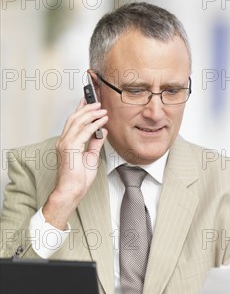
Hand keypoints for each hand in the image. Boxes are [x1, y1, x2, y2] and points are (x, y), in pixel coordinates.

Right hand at [43, 99, 107, 228]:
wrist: (71, 191)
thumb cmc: (78, 179)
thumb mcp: (91, 158)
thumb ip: (95, 144)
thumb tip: (102, 132)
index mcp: (66, 143)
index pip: (73, 122)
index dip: (80, 110)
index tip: (87, 102)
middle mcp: (64, 141)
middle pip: (74, 119)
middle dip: (86, 108)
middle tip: (97, 103)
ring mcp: (65, 144)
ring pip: (78, 122)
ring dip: (91, 114)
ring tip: (101, 110)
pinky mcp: (70, 148)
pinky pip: (84, 132)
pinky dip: (94, 125)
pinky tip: (102, 121)